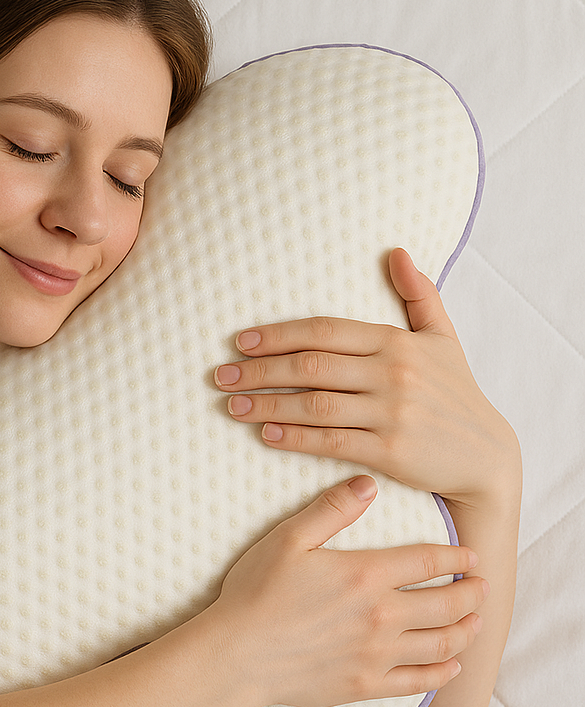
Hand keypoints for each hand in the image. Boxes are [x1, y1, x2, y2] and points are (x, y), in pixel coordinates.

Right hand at [208, 476, 486, 706]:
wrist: (237, 653)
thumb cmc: (257, 592)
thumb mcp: (288, 539)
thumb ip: (332, 510)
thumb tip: (368, 483)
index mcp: (365, 575)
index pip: (426, 562)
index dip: (455, 556)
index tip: (470, 555)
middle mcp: (381, 616)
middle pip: (445, 604)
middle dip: (471, 593)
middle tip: (483, 586)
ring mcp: (377, 655)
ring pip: (441, 644)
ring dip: (466, 631)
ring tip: (477, 621)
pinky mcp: (366, 685)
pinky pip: (419, 682)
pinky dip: (444, 674)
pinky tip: (453, 666)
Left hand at [213, 249, 519, 509]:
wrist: (486, 454)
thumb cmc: (455, 392)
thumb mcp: (443, 337)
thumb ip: (419, 295)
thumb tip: (399, 251)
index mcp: (396, 342)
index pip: (324, 331)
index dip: (278, 335)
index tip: (240, 342)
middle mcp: (393, 373)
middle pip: (311, 366)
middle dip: (259, 370)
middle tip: (221, 376)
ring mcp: (391, 413)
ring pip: (314, 405)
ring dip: (267, 405)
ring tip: (233, 406)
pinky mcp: (390, 451)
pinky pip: (331, 442)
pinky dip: (294, 438)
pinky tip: (267, 435)